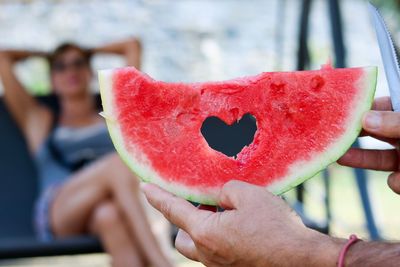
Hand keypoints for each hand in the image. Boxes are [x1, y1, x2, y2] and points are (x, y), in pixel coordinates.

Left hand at [142, 181, 341, 266]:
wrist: (302, 259)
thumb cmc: (276, 227)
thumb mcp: (248, 195)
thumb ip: (224, 190)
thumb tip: (218, 196)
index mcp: (205, 233)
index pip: (173, 210)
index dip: (157, 196)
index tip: (144, 187)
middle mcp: (207, 254)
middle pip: (182, 236)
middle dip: (186, 219)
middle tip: (205, 204)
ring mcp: (220, 266)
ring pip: (198, 247)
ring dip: (203, 229)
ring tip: (225, 215)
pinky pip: (216, 253)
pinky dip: (219, 238)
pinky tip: (239, 229)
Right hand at [338, 97, 399, 193]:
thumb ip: (396, 122)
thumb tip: (366, 119)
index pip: (380, 106)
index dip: (359, 109)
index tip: (337, 112)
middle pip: (373, 132)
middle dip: (352, 135)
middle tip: (329, 133)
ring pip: (379, 158)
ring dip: (362, 160)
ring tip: (339, 157)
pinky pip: (395, 181)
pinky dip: (396, 182)